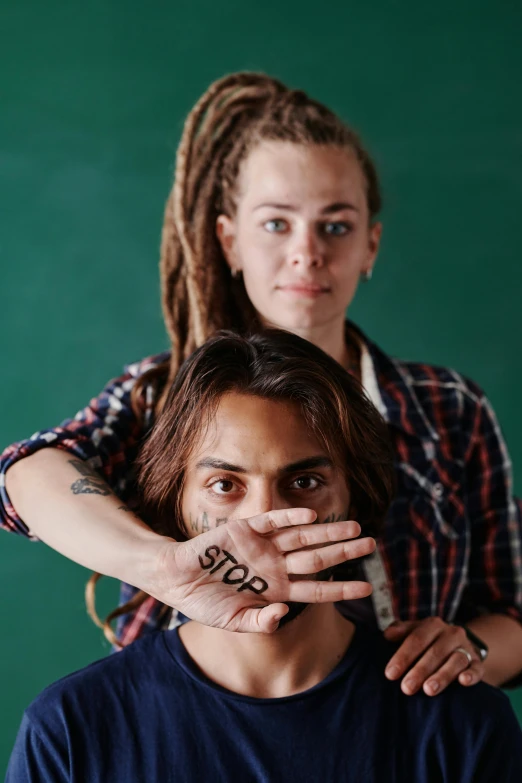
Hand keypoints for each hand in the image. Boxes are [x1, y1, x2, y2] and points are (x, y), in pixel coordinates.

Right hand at [148, 508, 374, 632]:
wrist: (176, 579)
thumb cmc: (205, 602)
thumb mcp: (233, 622)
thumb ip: (259, 622)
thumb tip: (282, 615)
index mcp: (277, 590)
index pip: (317, 590)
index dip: (341, 589)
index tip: (367, 589)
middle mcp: (276, 566)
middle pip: (318, 559)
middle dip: (345, 552)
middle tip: (372, 544)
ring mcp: (263, 546)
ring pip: (303, 537)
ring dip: (328, 532)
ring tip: (355, 527)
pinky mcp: (246, 529)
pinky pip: (274, 522)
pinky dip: (291, 518)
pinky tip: (311, 517)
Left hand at [384, 617, 484, 695]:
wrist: (457, 645)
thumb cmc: (428, 641)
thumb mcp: (414, 632)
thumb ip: (400, 631)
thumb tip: (387, 635)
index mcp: (432, 625)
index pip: (416, 639)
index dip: (403, 656)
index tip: (390, 674)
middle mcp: (451, 633)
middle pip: (435, 652)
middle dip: (419, 670)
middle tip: (406, 688)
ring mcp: (466, 647)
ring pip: (456, 660)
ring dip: (442, 675)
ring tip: (429, 690)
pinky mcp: (477, 662)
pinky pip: (477, 668)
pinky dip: (471, 675)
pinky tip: (463, 682)